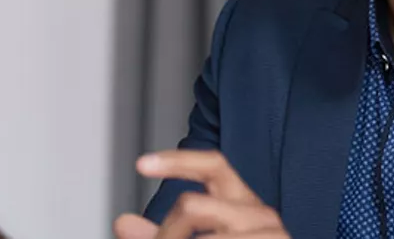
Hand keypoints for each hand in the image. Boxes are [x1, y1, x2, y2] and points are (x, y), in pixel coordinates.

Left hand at [112, 150, 289, 238]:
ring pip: (203, 236)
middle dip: (164, 233)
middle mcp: (259, 212)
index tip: (142, 164)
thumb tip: (123, 222)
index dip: (177, 161)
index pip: (213, 166)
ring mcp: (270, 233)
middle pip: (192, 205)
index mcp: (242, 202)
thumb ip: (163, 235)